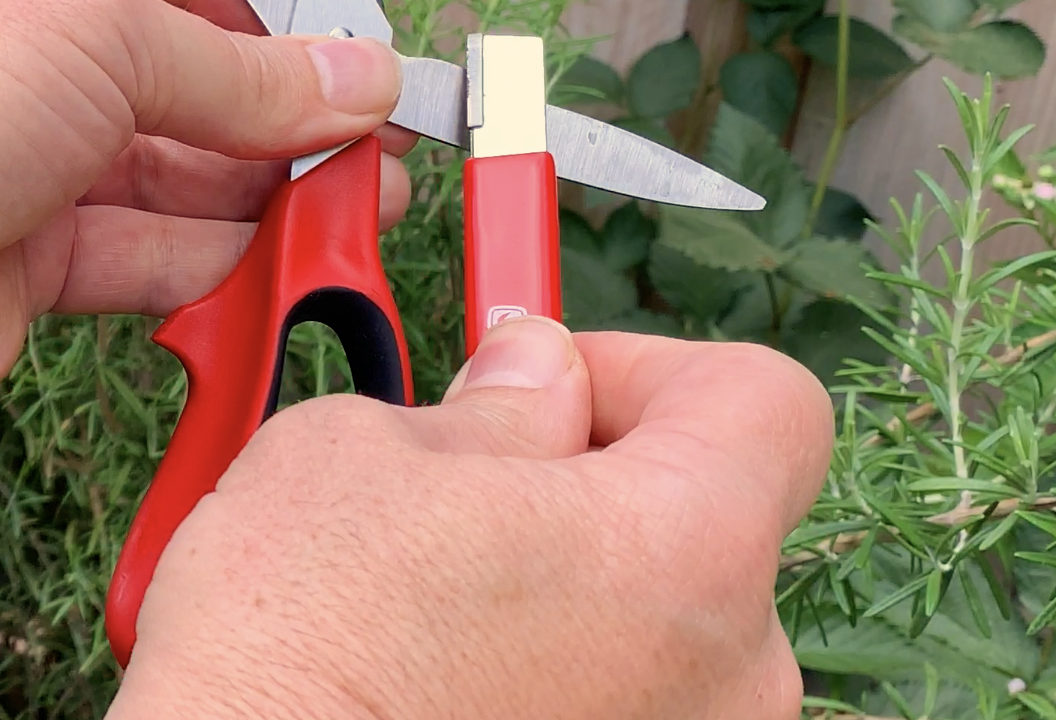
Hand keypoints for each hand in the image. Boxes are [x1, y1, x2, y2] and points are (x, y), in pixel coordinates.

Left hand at [0, 0, 413, 436]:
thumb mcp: (99, 30)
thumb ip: (238, 66)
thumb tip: (348, 77)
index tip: (333, 1)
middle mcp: (17, 53)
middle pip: (182, 60)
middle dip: (281, 90)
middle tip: (372, 114)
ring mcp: (24, 161)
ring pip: (178, 165)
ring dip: (271, 179)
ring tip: (364, 187)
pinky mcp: (33, 261)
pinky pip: (153, 252)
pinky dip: (224, 255)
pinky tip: (293, 251)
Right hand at [111, 321, 832, 719]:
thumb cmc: (290, 652)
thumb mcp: (359, 454)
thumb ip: (489, 403)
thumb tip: (535, 375)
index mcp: (684, 550)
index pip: (764, 404)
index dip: (650, 369)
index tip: (550, 388)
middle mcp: (730, 677)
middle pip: (708, 526)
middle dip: (594, 489)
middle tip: (466, 491)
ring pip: (659, 633)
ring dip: (570, 596)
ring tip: (433, 606)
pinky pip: (621, 712)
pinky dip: (553, 687)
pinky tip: (441, 686)